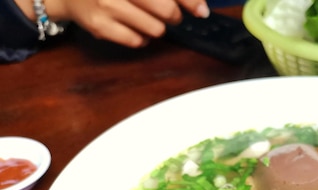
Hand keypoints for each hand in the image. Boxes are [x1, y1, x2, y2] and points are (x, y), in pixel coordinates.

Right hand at [45, 0, 209, 46]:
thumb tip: (200, 8)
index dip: (190, 1)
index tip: (200, 10)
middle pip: (166, 10)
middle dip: (173, 14)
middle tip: (168, 12)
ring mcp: (106, 5)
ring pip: (156, 29)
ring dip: (157, 26)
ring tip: (143, 16)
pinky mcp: (99, 26)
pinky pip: (138, 41)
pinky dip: (142, 37)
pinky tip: (132, 26)